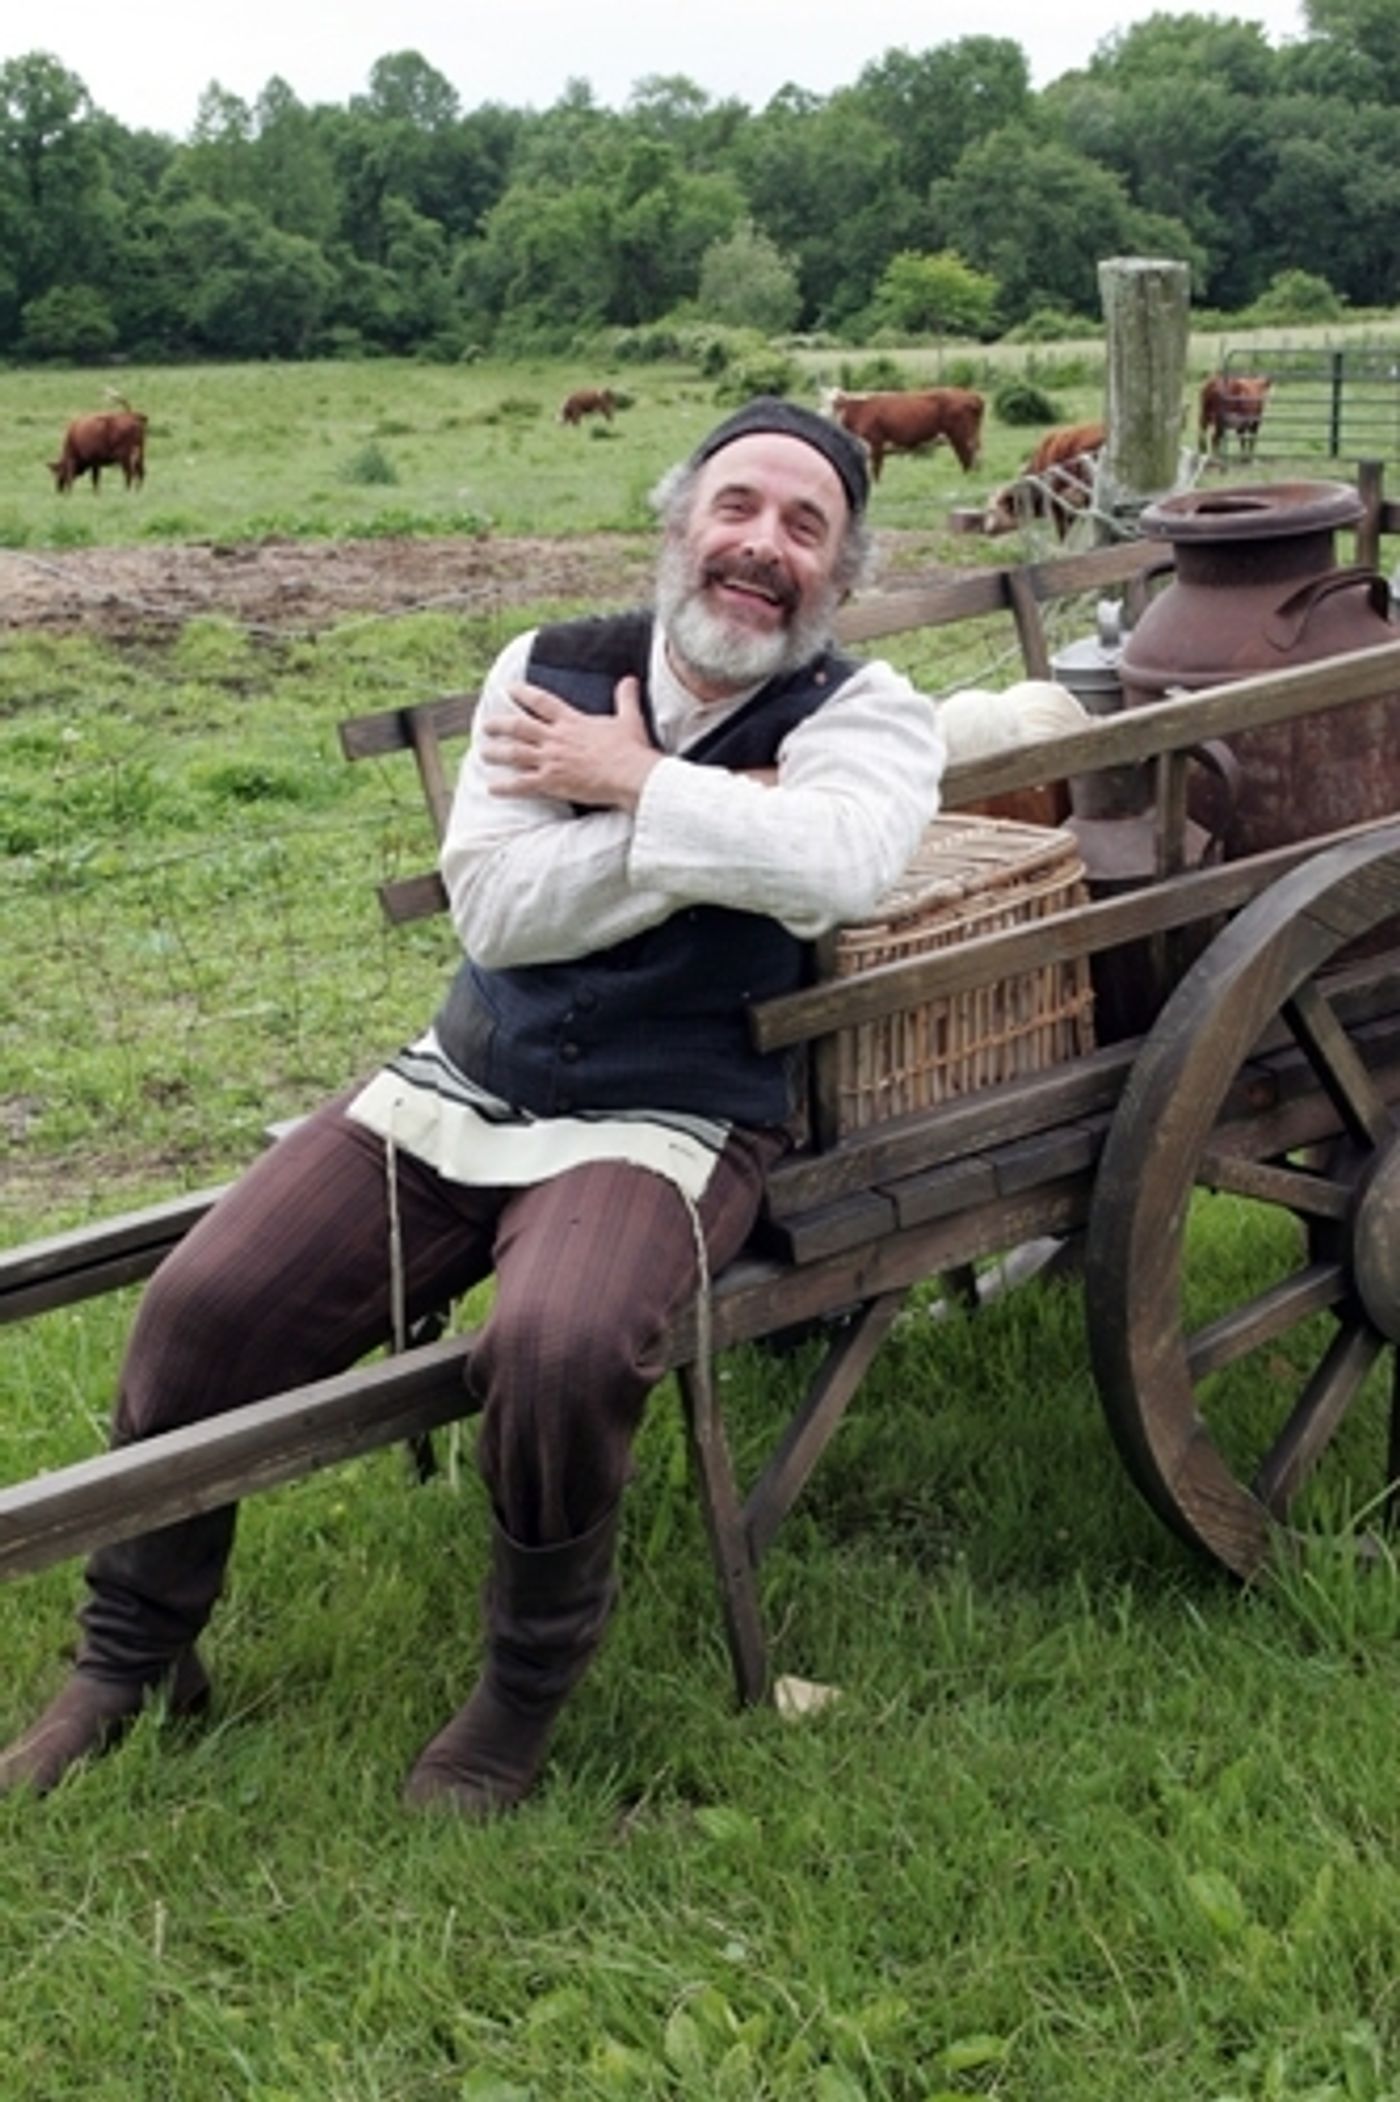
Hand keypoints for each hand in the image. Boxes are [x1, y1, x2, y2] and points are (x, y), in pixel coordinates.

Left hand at [481, 675, 659, 808]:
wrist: (630, 775)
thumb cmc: (631, 749)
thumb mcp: (629, 719)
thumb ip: (625, 698)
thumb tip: (630, 680)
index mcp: (571, 721)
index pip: (541, 702)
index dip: (522, 693)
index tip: (508, 688)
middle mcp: (555, 738)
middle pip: (518, 727)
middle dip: (499, 725)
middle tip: (486, 725)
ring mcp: (551, 760)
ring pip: (514, 754)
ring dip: (496, 753)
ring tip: (483, 753)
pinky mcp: (551, 782)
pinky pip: (522, 784)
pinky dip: (505, 787)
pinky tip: (491, 788)